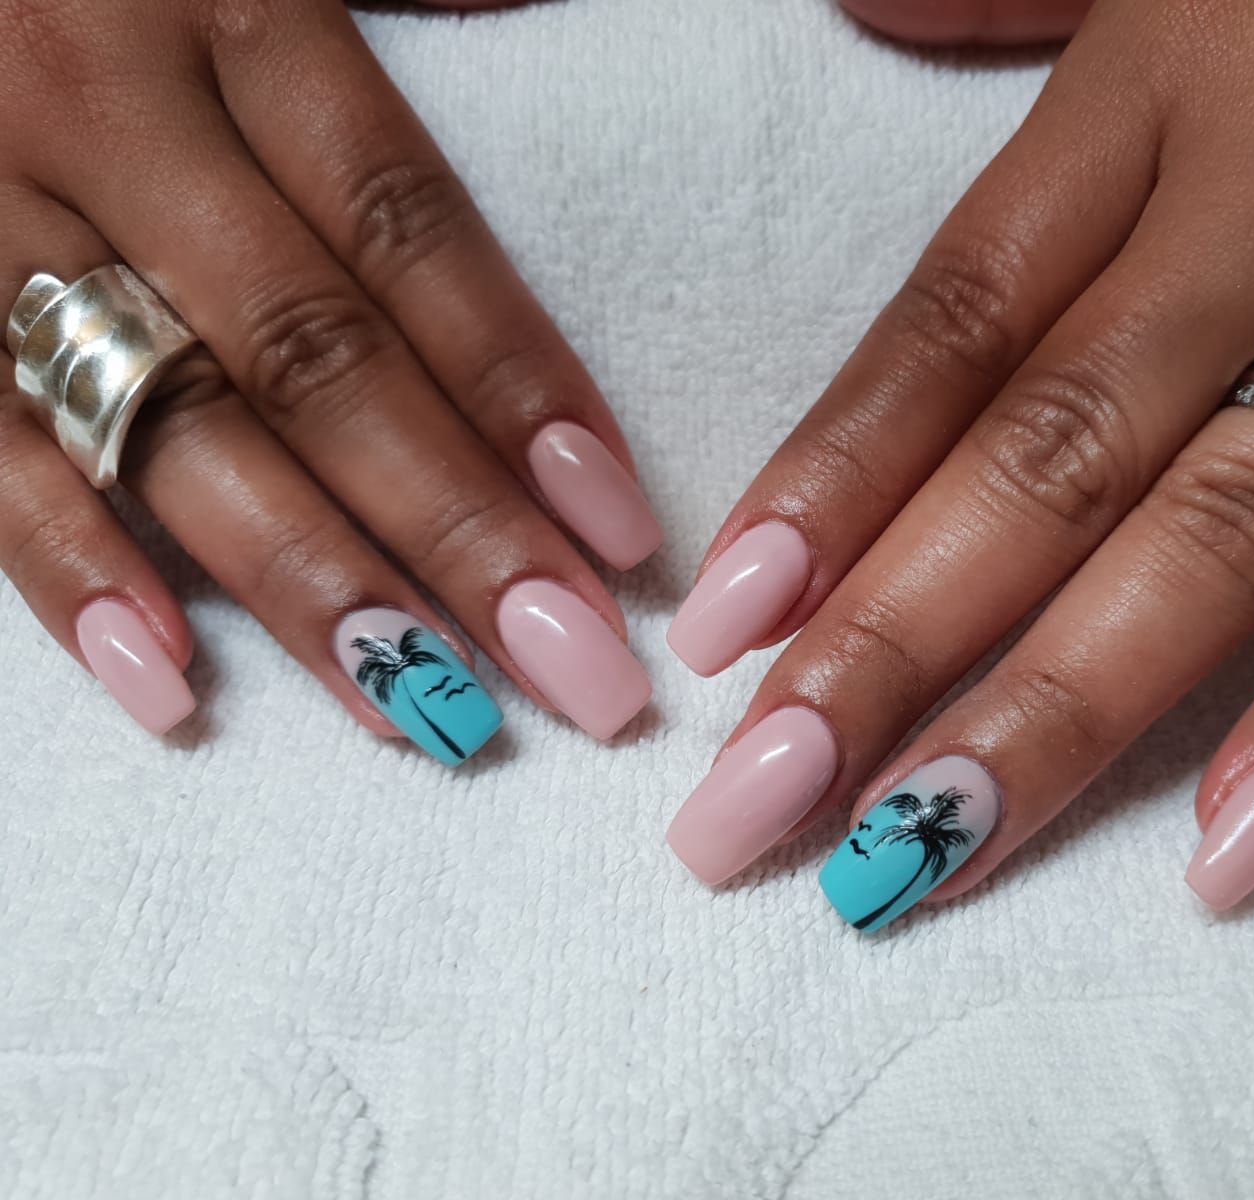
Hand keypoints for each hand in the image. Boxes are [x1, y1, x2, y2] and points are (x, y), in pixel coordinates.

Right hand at [0, 0, 659, 758]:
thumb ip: (397, 40)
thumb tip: (532, 81)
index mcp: (237, 13)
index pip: (409, 231)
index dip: (519, 386)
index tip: (618, 531)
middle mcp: (116, 113)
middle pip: (316, 360)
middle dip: (457, 533)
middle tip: (573, 668)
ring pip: (172, 426)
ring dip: (309, 583)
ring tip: (430, 708)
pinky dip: (70, 568)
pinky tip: (171, 683)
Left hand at [665, 0, 1253, 925]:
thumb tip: (868, 16)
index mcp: (1168, 84)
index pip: (959, 322)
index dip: (830, 483)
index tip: (728, 630)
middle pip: (1051, 461)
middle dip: (891, 646)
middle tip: (760, 805)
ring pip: (1224, 540)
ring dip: (1060, 713)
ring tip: (923, 851)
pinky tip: (1226, 848)